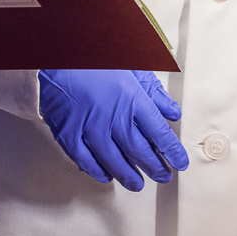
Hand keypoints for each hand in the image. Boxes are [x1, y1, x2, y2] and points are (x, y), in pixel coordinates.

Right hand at [38, 69, 189, 191]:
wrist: (57, 52)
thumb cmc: (95, 55)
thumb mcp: (133, 66)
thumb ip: (154, 92)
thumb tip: (172, 112)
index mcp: (132, 99)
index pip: (159, 133)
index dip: (172, 151)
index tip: (179, 162)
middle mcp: (114, 117)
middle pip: (140, 151)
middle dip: (155, 167)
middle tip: (163, 176)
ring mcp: (90, 127)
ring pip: (114, 161)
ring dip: (129, 175)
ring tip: (138, 184)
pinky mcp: (68, 133)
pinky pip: (85, 160)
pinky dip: (98, 171)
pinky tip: (106, 175)